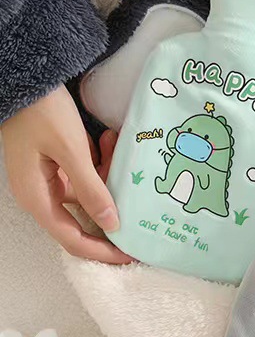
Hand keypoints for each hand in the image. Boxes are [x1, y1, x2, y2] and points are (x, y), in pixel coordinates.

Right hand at [1, 86, 131, 263]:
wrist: (28, 81)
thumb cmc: (44, 114)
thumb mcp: (72, 152)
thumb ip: (92, 190)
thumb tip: (111, 225)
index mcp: (39, 199)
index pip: (73, 240)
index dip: (103, 252)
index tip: (132, 255)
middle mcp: (44, 194)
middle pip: (84, 219)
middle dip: (114, 212)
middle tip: (144, 213)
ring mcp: (52, 178)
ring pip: (91, 192)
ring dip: (109, 176)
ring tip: (116, 148)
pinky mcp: (61, 163)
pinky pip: (88, 172)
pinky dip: (101, 161)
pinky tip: (109, 139)